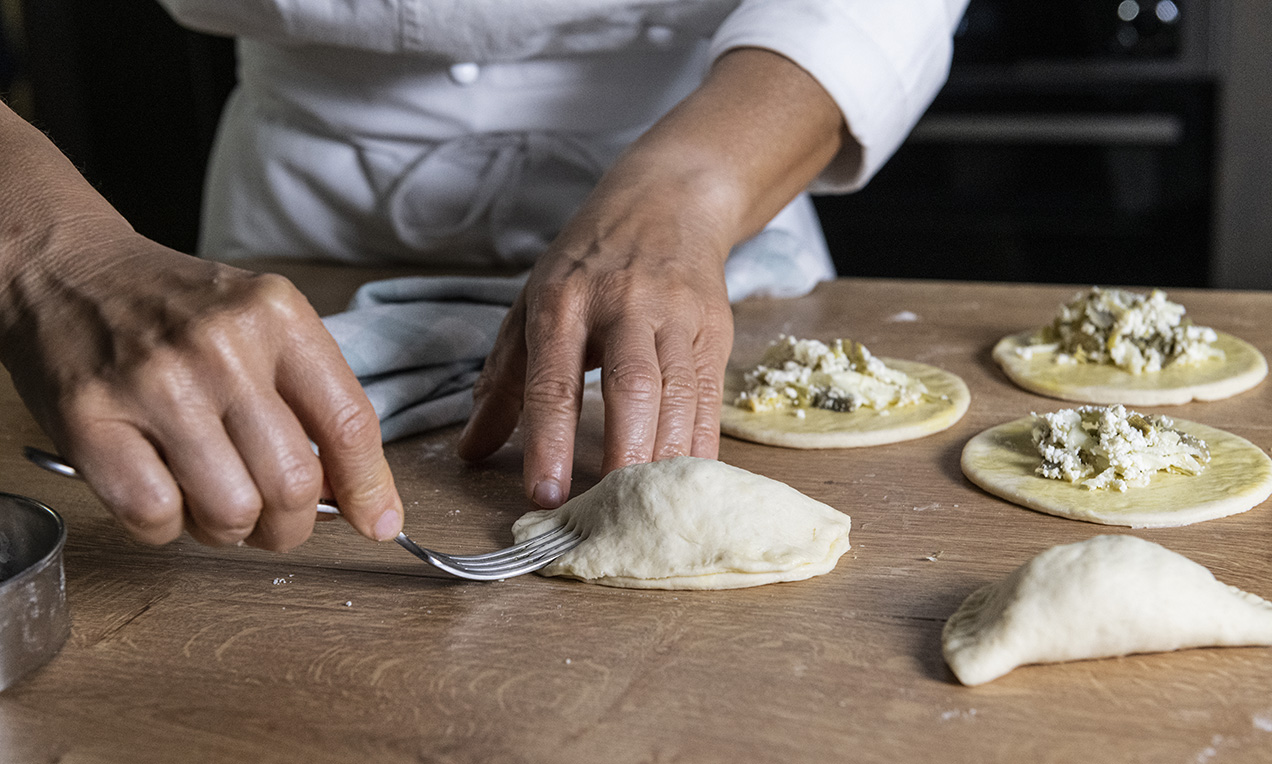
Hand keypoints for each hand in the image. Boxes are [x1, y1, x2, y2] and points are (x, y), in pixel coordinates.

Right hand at [0, 222, 402, 549]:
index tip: (379, 523)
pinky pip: (156, 517)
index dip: (370, 489)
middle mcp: (222, 347)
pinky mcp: (90, 422)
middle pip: (294, 484)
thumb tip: (363, 499)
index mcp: (278, 316)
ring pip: (231, 511)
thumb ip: (314, 401)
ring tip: (214, 502)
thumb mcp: (262, 324)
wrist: (66, 270)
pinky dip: (167, 527)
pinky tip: (166, 494)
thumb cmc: (173, 308)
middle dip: (292, 524)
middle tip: (275, 518)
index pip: (350, 423)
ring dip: (230, 530)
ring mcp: (154, 385)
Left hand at [457, 174, 734, 505]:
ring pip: (678, 393)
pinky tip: (689, 480)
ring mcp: (675, 314)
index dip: (549, 440)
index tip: (545, 495)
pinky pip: (710, 395)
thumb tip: (470, 450)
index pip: (554, 379)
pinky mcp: (714, 327)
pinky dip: (701, 442)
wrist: (667, 200)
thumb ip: (503, 383)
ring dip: (666, 456)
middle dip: (623, 452)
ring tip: (651, 508)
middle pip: (630, 386)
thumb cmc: (588, 263)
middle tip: (611, 509)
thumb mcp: (532, 305)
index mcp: (563, 299)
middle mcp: (622, 304)